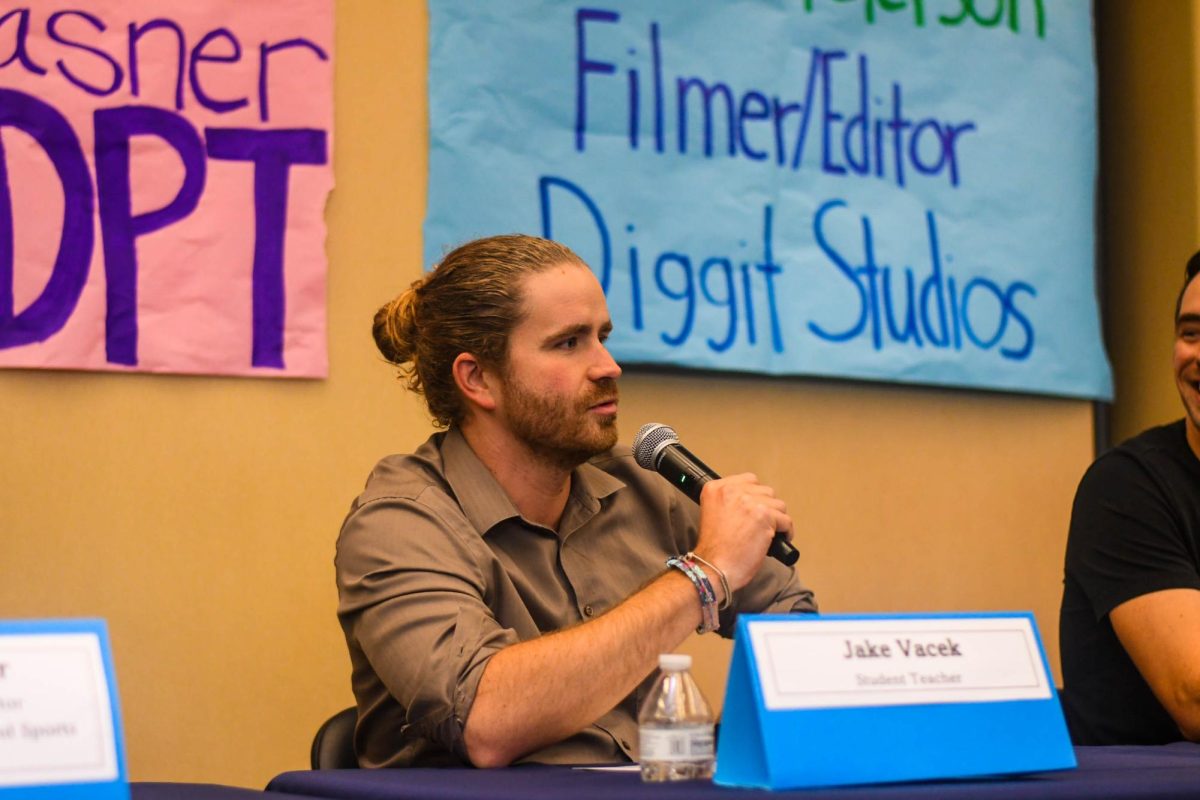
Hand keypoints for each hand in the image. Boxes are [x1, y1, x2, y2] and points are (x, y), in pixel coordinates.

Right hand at [692, 473, 792, 594]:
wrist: (713, 567)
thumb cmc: (713, 549)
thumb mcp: (712, 513)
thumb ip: (729, 501)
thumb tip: (754, 501)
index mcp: (716, 488)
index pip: (748, 480)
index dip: (755, 496)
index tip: (756, 508)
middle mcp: (732, 491)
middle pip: (765, 491)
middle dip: (767, 507)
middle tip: (763, 523)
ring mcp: (749, 502)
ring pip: (778, 505)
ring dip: (777, 519)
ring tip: (772, 531)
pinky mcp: (764, 516)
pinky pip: (786, 520)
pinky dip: (786, 531)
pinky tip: (780, 538)